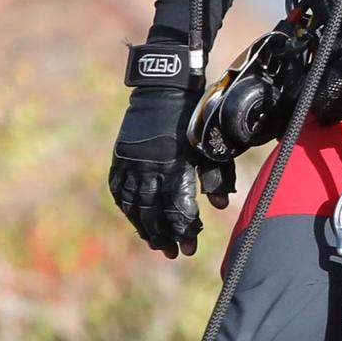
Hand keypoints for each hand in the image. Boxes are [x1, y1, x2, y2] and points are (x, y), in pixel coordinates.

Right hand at [110, 52, 200, 256]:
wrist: (165, 87)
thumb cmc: (194, 118)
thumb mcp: (209, 145)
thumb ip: (216, 176)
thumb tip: (222, 206)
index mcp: (174, 164)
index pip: (176, 208)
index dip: (183, 231)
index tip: (190, 248)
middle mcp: (149, 167)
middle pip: (152, 213)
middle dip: (163, 236)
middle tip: (174, 253)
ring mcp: (132, 162)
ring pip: (134, 205)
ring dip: (144, 228)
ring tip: (155, 243)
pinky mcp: (121, 156)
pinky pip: (120, 190)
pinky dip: (127, 208)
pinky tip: (135, 219)